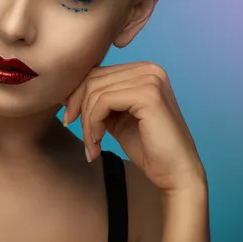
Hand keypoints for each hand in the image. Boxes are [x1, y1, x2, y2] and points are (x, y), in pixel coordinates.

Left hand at [64, 62, 205, 194]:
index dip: (77, 95)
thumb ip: (99, 101)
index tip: (69, 118)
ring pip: (95, 91)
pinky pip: (103, 102)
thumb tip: (67, 93)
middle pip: (93, 78)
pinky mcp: (148, 95)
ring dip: (86, 122)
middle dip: (78, 108)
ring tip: (91, 146)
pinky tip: (98, 142)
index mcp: (143, 71)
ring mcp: (150, 79)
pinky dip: (94, 124)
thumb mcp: (116, 117)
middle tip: (79, 135)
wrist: (175, 173)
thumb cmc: (147, 148)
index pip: (97, 72)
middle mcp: (149, 69)